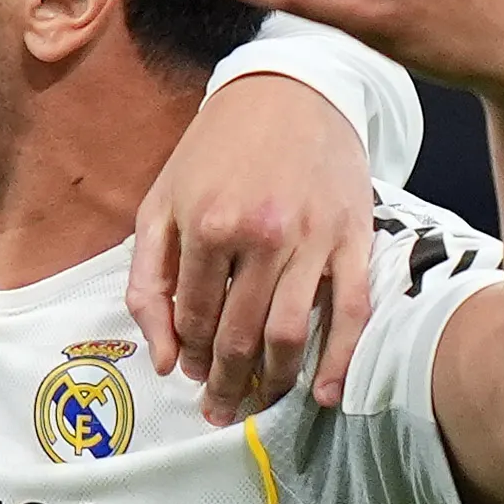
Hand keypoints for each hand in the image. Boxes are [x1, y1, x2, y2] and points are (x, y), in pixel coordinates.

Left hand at [126, 75, 378, 422]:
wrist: (289, 93)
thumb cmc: (215, 151)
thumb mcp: (160, 203)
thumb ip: (148, 281)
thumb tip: (163, 359)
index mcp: (207, 225)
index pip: (195, 318)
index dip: (191, 356)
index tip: (192, 374)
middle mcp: (260, 236)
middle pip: (240, 336)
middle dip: (227, 383)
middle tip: (221, 410)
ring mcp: (312, 239)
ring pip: (290, 334)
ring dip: (273, 381)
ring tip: (260, 404)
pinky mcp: (354, 238)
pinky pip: (351, 311)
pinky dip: (339, 359)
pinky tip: (325, 394)